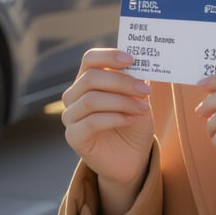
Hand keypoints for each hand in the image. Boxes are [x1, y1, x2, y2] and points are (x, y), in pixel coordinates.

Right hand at [61, 49, 154, 204]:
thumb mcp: (139, 99)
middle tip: (144, 89)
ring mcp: (71, 116)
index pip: (90, 59)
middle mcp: (74, 95)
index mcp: (87, 80)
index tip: (131, 59)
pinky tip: (130, 119)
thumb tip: (141, 65)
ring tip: (142, 107)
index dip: (108, 56)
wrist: (131, 158)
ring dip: (121, 101)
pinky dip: (114, 118)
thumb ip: (136, 82)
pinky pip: (91, 121)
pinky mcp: (73, 136)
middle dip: (120, 82)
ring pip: (91, 100)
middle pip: (90, 78)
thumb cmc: (133, 124)